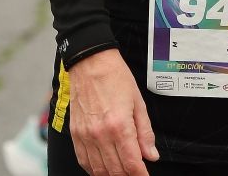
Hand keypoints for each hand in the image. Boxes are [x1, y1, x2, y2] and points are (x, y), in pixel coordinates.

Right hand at [67, 50, 158, 175]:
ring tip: (122, 172)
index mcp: (120, 126)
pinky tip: (103, 168)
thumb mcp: (138, 103)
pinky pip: (83, 161)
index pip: (132, 164)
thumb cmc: (116, 78)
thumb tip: (151, 155)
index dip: (141, 175)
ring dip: (112, 175)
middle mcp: (101, 135)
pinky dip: (94, 169)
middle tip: (136, 173)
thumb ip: (145, 132)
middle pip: (116, 171)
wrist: (90, 63)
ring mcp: (86, 136)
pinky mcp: (75, 134)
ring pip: (98, 170)